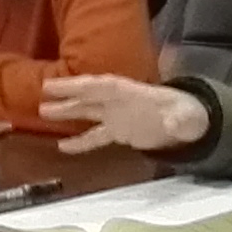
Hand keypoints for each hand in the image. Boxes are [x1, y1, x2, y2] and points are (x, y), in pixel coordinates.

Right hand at [39, 76, 209, 155]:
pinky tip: (63, 147)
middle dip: (67, 93)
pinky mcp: (118, 132)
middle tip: (43, 91)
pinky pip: (95, 136)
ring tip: (42, 112)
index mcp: (132, 92)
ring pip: (87, 112)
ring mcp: (117, 116)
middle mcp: (119, 101)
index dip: (81, 85)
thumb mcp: (187, 116)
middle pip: (89, 95)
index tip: (60, 84)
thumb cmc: (187, 114)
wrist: (189, 123)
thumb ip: (179, 119)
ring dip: (67, 112)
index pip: (102, 86)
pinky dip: (80, 142)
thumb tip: (171, 124)